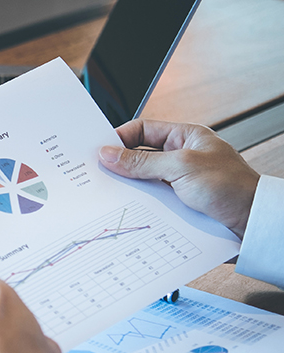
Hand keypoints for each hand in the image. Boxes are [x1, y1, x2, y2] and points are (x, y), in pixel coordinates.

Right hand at [99, 119, 258, 237]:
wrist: (254, 223)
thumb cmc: (232, 188)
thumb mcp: (181, 167)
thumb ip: (142, 162)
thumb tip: (109, 154)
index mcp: (185, 138)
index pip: (142, 130)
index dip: (120, 138)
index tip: (100, 151)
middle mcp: (180, 158)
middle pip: (139, 157)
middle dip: (120, 166)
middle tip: (98, 174)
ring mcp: (179, 182)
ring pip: (143, 182)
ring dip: (129, 189)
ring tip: (112, 194)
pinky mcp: (179, 204)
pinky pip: (151, 201)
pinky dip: (139, 205)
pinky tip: (131, 210)